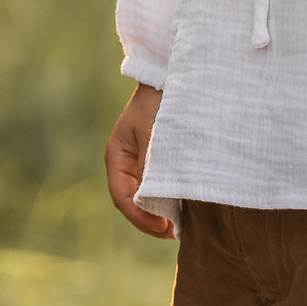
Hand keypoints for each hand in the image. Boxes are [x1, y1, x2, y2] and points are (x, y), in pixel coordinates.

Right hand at [106, 83, 174, 238]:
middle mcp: (128, 161)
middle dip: (153, 219)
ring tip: (185, 225)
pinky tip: (189, 205)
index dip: (141, 218)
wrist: (172, 72)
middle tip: (177, 233)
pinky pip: (162, 182)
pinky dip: (172, 196)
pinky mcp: (161, 156)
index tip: (166, 228)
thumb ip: (153, 168)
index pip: (123, 198)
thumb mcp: (155, 135)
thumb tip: (155, 204)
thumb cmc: (162, 100)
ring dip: (164, 210)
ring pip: (149, 194)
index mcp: (117, 156)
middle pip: (135, 201)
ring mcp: (143, 159)